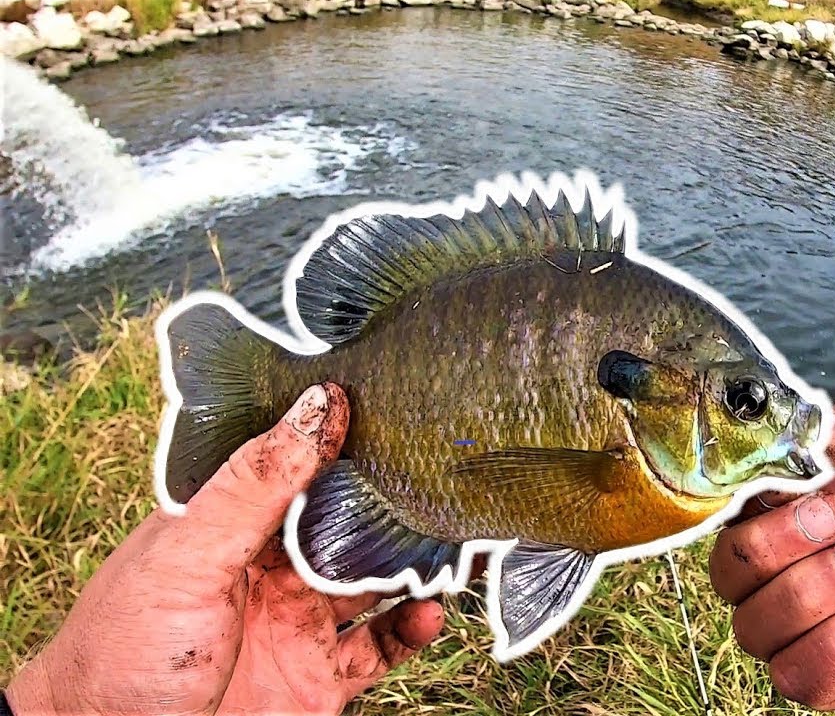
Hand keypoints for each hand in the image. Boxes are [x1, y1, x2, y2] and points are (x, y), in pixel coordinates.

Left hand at [6, 384, 444, 715]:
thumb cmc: (121, 657)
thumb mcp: (188, 555)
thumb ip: (256, 484)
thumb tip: (319, 405)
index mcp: (229, 528)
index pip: (298, 468)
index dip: (345, 441)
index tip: (399, 409)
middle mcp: (267, 572)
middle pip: (348, 523)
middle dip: (396, 501)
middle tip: (449, 477)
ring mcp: (296, 626)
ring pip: (378, 582)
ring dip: (419, 563)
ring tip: (461, 541)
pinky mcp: (320, 680)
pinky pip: (383, 646)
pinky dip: (415, 629)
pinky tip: (428, 614)